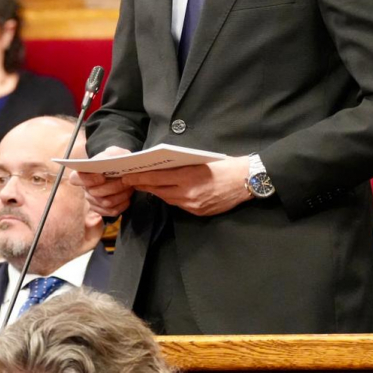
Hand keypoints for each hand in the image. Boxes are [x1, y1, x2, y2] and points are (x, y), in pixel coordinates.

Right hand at [70, 146, 134, 217]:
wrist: (120, 168)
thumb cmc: (115, 159)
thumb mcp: (114, 152)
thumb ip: (112, 155)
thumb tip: (111, 162)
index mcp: (82, 173)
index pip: (75, 179)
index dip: (88, 180)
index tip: (102, 177)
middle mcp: (85, 188)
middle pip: (96, 193)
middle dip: (113, 187)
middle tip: (126, 180)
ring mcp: (92, 200)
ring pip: (106, 203)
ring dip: (121, 195)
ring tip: (129, 187)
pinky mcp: (102, 209)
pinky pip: (112, 211)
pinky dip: (122, 205)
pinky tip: (128, 198)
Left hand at [121, 156, 251, 216]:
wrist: (245, 180)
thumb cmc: (222, 165)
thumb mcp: (198, 160)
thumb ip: (179, 165)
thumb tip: (160, 166)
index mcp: (187, 177)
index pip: (156, 178)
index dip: (139, 178)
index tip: (127, 175)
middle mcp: (188, 193)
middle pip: (158, 190)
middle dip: (143, 185)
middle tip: (130, 180)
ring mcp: (193, 205)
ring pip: (167, 198)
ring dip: (155, 191)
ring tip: (144, 185)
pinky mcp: (199, 212)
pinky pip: (179, 205)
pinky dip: (170, 197)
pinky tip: (165, 191)